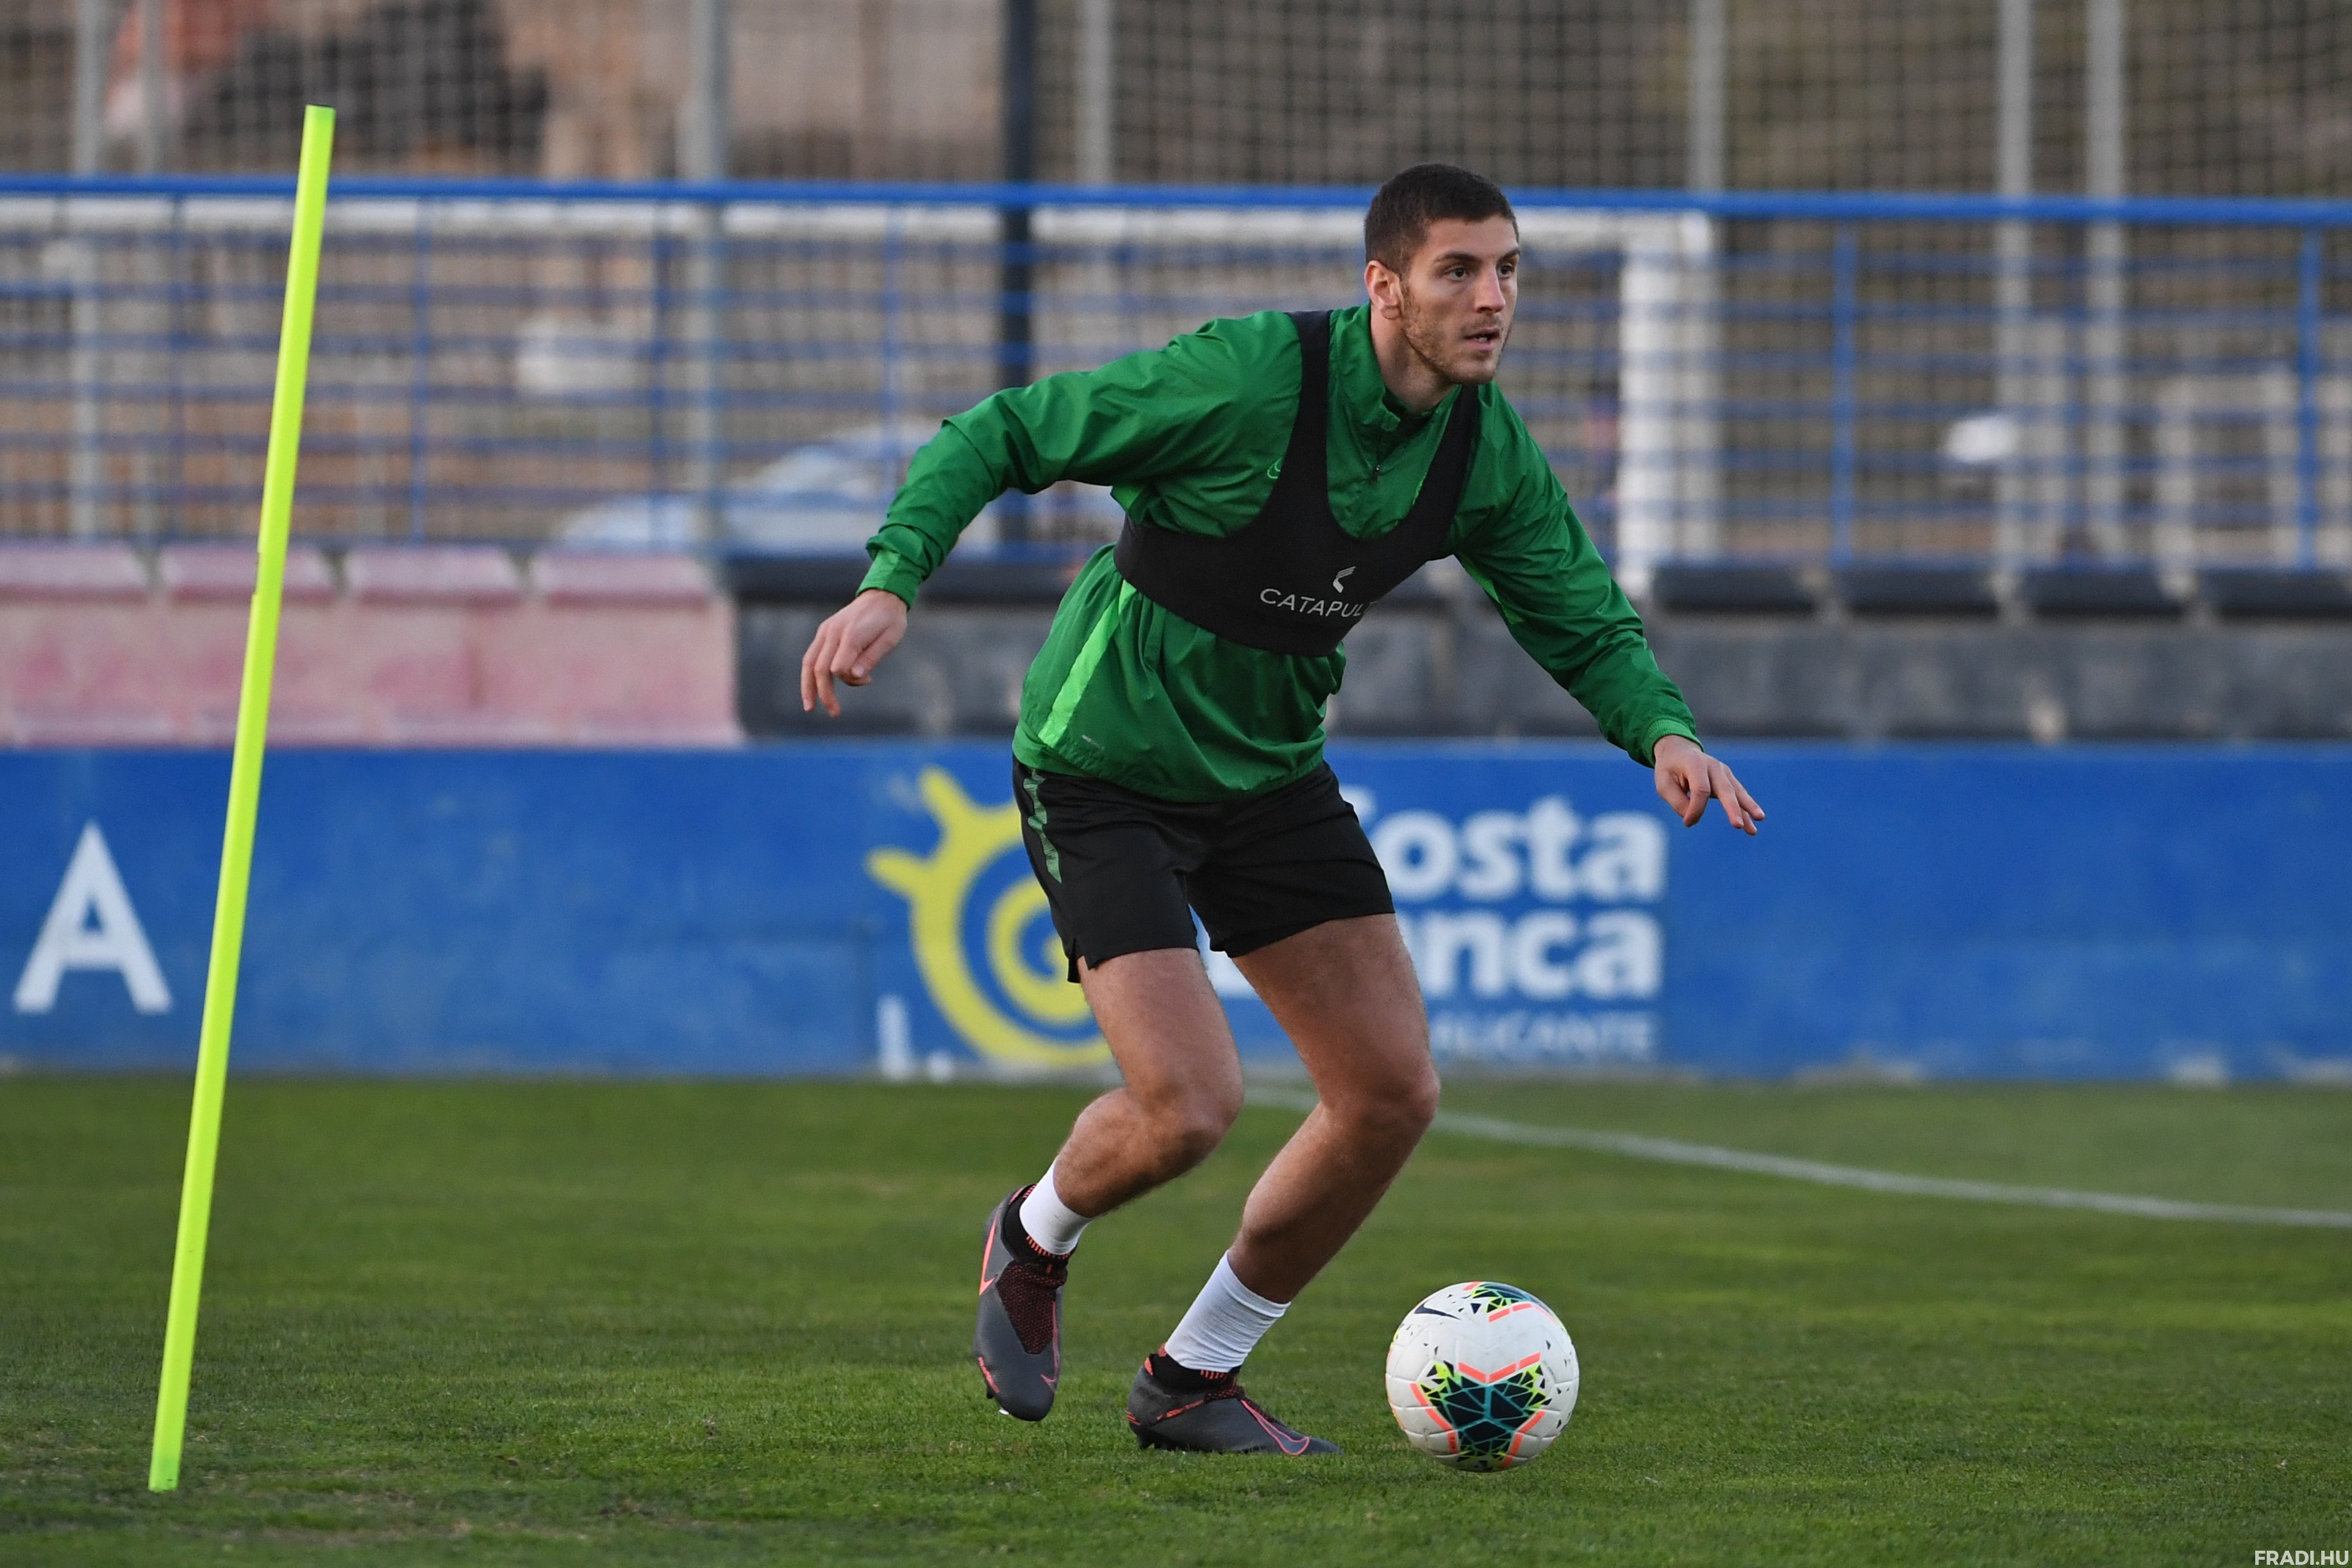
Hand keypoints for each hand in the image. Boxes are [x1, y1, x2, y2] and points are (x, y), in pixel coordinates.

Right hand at [799, 588, 909, 716]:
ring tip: (809, 707)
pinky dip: (811, 674)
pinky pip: (812, 655)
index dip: (849, 681)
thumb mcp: (890, 639)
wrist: (882, 596)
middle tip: (835, 713)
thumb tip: (855, 677)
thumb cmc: (890, 620)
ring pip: (809, 662)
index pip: (838, 668)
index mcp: (852, 634)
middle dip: (825, 694)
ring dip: (808, 687)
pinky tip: (813, 689)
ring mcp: (826, 631)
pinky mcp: (824, 632)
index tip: (868, 681)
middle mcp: (834, 632)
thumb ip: (871, 657)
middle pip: (820, 668)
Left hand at [1653, 734, 1763, 833]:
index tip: (1687, 822)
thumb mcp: (1664, 784)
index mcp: (1695, 764)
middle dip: (1732, 808)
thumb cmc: (1669, 769)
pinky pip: (1738, 795)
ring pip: (1737, 792)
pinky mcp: (1728, 779)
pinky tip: (1753, 823)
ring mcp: (1724, 772)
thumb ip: (1677, 801)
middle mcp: (1713, 766)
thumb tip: (1691, 819)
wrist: (1679, 751)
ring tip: (1759, 819)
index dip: (1696, 809)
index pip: (1701, 789)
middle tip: (1737, 825)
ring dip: (1748, 807)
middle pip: (1725, 789)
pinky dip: (1746, 809)